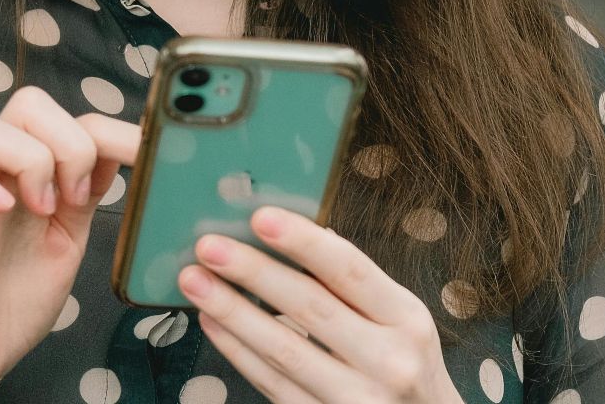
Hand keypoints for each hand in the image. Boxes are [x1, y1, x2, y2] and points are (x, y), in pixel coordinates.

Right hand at [0, 86, 140, 403]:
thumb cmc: (22, 294)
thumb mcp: (72, 235)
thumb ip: (90, 190)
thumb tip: (129, 148)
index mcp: (38, 170)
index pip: (73, 118)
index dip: (114, 130)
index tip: (146, 158)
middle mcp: (1, 173)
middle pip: (27, 103)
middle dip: (67, 140)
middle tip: (78, 196)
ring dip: (27, 160)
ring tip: (43, 209)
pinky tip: (4, 211)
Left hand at [181, 205, 458, 402]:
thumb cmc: (408, 366)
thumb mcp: (403, 320)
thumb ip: (360, 285)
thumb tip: (307, 236)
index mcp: (407, 319)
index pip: (350, 270)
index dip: (304, 242)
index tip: (261, 218)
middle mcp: (387, 359)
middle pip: (311, 308)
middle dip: (254, 273)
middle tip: (209, 247)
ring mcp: (356, 398)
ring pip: (284, 350)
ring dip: (233, 312)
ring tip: (195, 282)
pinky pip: (273, 384)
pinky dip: (238, 352)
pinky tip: (213, 324)